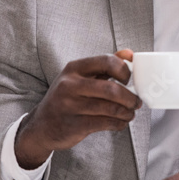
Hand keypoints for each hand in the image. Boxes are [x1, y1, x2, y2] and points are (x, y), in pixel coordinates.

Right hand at [14, 50, 140, 168]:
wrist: (41, 126)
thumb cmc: (66, 98)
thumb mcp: (79, 77)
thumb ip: (104, 65)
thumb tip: (129, 53)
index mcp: (74, 68)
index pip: (107, 61)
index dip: (124, 70)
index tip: (129, 79)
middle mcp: (70, 85)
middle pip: (112, 89)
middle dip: (130, 98)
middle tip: (137, 102)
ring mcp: (71, 106)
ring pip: (111, 108)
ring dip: (127, 112)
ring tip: (130, 113)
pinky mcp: (74, 125)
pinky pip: (106, 123)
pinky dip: (119, 123)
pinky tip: (121, 122)